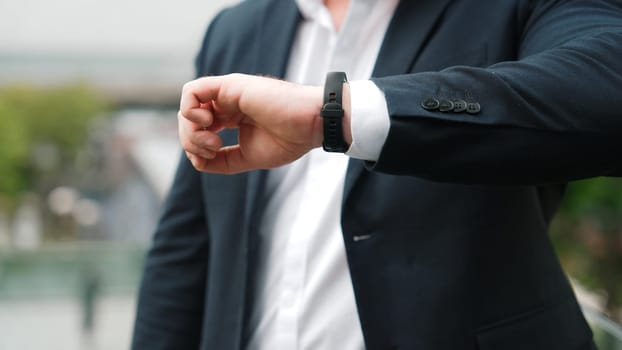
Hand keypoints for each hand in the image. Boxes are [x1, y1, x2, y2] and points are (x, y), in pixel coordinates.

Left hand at [179, 74, 326, 173]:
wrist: (311, 125)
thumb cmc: (290, 139)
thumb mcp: (248, 157)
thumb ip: (223, 160)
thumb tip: (198, 163)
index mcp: (232, 117)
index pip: (199, 129)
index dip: (196, 147)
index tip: (212, 157)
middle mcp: (227, 102)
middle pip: (189, 119)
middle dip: (191, 140)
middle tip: (212, 150)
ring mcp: (227, 93)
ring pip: (187, 107)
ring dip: (191, 130)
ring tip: (212, 142)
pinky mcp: (229, 85)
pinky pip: (191, 91)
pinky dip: (190, 111)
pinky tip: (207, 123)